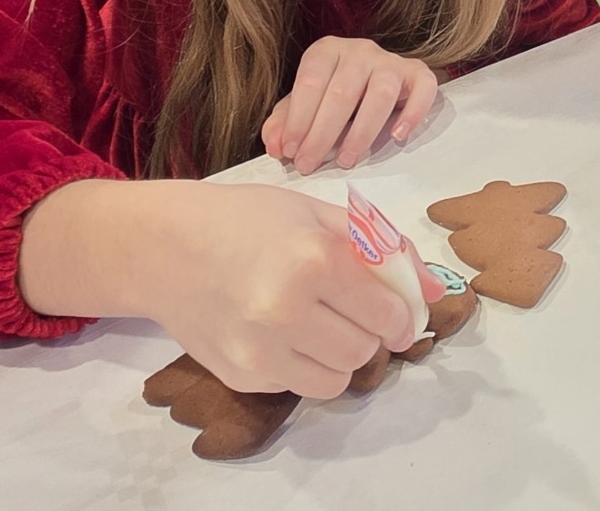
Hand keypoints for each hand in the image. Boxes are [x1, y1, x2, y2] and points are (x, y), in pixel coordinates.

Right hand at [20, 179, 442, 398]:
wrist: (164, 247)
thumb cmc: (247, 220)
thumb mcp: (318, 214)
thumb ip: (382, 249)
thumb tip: (435, 290)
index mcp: (314, 260)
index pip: (387, 312)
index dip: (402, 314)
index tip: (398, 311)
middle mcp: (286, 311)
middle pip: (366, 349)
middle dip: (371, 332)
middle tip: (353, 310)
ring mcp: (259, 350)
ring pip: (338, 379)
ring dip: (342, 355)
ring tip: (321, 323)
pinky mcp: (240, 376)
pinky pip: (299, 386)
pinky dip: (304, 366)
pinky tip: (284, 333)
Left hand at [263, 37, 439, 174]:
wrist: (375, 79)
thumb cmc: (333, 94)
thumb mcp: (304, 105)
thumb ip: (285, 122)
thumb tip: (276, 146)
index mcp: (327, 51)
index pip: (310, 82)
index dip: (298, 120)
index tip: (290, 151)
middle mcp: (360, 50)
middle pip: (342, 92)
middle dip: (322, 134)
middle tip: (309, 164)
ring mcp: (391, 60)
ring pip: (381, 93)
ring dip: (361, 132)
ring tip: (346, 160)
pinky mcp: (418, 73)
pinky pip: (422, 89)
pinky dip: (412, 113)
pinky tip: (396, 137)